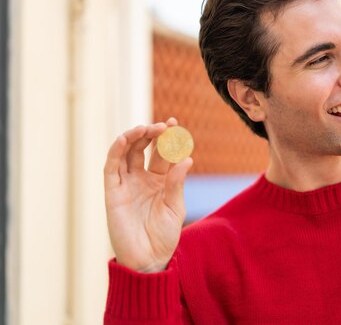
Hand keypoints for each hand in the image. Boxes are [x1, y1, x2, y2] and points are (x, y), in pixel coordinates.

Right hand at [103, 117, 192, 272]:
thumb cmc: (164, 236)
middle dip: (152, 134)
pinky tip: (124, 138)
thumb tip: (187, 158)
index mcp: (160, 180)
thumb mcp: (174, 207)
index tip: (174, 123)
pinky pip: (111, 168)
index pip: (162, 153)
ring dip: (134, 137)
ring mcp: (126, 184)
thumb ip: (176, 183)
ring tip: (146, 128)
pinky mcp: (112, 192)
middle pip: (143, 148)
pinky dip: (115, 151)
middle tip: (163, 125)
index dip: (167, 137)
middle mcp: (141, 179)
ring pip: (126, 153)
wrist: (148, 259)